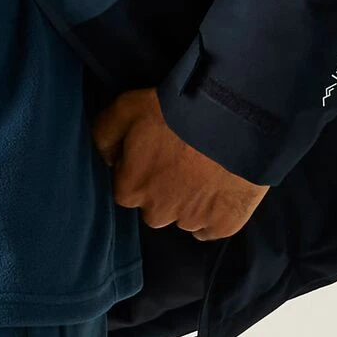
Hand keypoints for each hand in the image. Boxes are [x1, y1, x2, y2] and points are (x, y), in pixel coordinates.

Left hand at [90, 88, 268, 240]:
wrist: (231, 120)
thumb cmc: (175, 112)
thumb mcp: (126, 108)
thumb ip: (104, 134)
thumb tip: (107, 157)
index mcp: (130, 190)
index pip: (128, 187)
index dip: (143, 168)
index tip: (159, 151)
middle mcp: (157, 214)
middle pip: (156, 206)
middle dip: (165, 188)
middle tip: (183, 158)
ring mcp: (192, 222)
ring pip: (184, 217)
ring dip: (191, 199)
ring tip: (207, 168)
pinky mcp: (224, 226)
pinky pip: (212, 228)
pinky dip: (215, 213)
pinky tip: (220, 189)